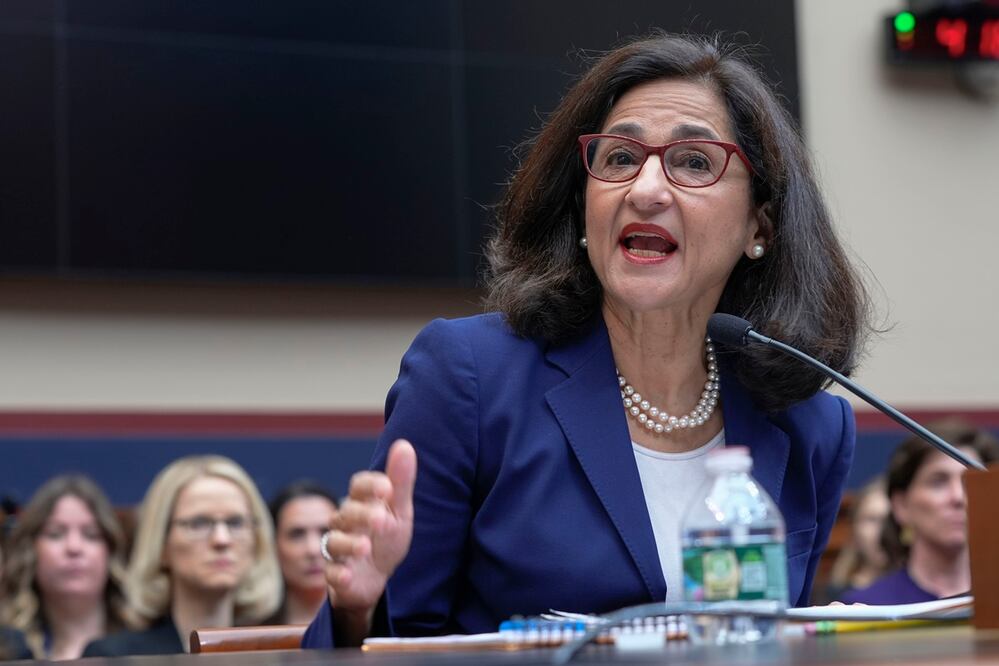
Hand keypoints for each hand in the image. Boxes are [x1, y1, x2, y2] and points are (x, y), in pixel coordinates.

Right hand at [322, 439, 416, 618]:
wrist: (378, 575)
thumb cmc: (387, 535)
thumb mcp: (399, 510)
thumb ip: (401, 481)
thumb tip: (404, 444)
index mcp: (362, 502)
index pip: (358, 486)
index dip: (370, 485)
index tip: (387, 488)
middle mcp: (345, 522)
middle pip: (347, 512)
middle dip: (362, 515)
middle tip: (381, 520)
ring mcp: (338, 548)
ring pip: (335, 542)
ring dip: (349, 544)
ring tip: (365, 547)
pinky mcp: (336, 574)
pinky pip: (331, 573)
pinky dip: (337, 574)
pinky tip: (347, 576)